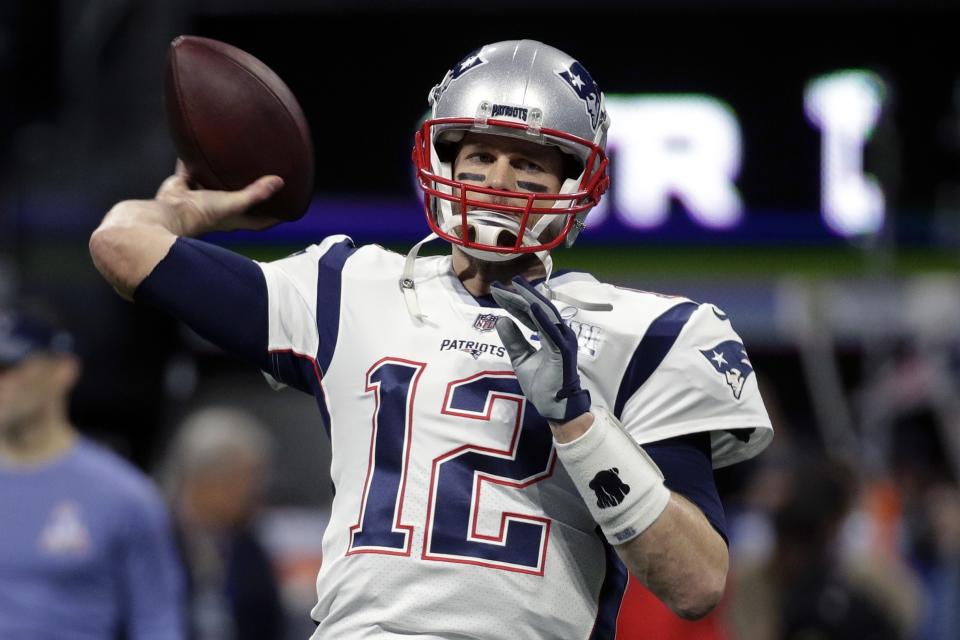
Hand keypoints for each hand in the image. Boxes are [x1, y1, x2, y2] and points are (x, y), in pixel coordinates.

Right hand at [156, 160, 284, 235]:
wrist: (168, 213)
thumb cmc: (201, 214)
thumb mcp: (233, 203)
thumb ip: (254, 193)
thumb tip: (279, 182)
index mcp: (233, 218)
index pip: (259, 221)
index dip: (274, 216)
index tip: (289, 209)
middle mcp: (218, 209)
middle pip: (239, 201)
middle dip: (250, 192)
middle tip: (264, 177)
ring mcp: (200, 198)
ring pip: (214, 184)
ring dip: (222, 175)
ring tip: (234, 160)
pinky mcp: (184, 186)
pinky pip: (190, 171)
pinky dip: (193, 162)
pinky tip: (198, 148)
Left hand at [490, 276, 590, 423]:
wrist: (555, 407)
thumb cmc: (543, 385)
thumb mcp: (521, 360)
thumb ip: (513, 340)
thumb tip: (501, 320)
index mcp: (549, 335)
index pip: (530, 314)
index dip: (514, 303)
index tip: (497, 293)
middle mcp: (558, 333)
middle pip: (538, 309)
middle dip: (520, 295)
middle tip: (501, 283)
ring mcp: (562, 340)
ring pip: (545, 314)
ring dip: (529, 299)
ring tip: (515, 286)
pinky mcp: (563, 350)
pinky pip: (552, 330)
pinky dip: (542, 317)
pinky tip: (531, 305)